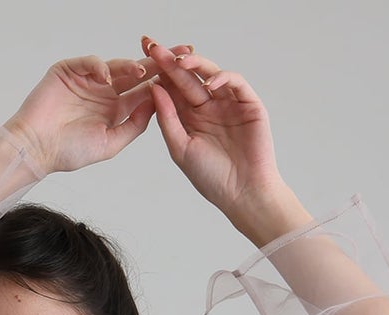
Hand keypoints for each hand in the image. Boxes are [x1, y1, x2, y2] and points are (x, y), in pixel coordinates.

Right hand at [5, 50, 191, 175]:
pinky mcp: (69, 70)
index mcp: (116, 109)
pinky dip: (99, 66)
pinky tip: (106, 77)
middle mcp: (105, 91)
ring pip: (115, 66)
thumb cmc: (68, 152)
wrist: (36, 148)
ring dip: (130, 65)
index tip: (187, 78)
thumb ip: (134, 125)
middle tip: (181, 52)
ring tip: (142, 69)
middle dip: (159, 62)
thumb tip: (157, 106)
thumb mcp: (110, 144)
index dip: (165, 83)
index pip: (145, 91)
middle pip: (136, 72)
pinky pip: (89, 63)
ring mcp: (87, 79)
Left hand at [140, 38, 286, 222]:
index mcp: (189, 118)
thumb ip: (167, 118)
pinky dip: (222, 78)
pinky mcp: (248, 104)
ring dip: (195, 64)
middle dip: (170, 61)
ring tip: (179, 60)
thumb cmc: (211, 178)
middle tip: (154, 46)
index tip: (140, 57)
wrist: (242, 194)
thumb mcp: (180, 148)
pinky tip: (209, 82)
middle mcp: (207, 107)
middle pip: (187, 77)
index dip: (158, 72)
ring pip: (210, 74)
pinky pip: (235, 83)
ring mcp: (228, 103)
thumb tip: (153, 88)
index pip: (172, 89)